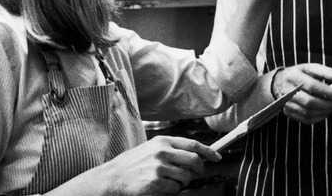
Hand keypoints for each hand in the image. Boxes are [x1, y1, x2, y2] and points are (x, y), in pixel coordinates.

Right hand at [76, 136, 220, 194]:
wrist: (114, 177)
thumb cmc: (134, 163)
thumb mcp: (152, 148)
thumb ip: (172, 149)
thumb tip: (196, 155)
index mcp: (162, 141)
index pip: (193, 144)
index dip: (208, 151)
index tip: (217, 157)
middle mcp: (162, 152)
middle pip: (194, 161)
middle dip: (200, 170)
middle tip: (198, 174)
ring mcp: (159, 168)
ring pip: (186, 177)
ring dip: (183, 182)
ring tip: (171, 180)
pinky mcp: (156, 183)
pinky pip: (175, 189)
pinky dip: (173, 190)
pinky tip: (161, 187)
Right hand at [273, 63, 331, 124]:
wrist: (278, 83)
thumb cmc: (299, 74)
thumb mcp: (310, 68)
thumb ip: (326, 72)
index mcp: (293, 76)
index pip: (312, 86)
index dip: (328, 92)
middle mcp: (288, 91)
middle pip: (310, 102)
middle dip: (328, 104)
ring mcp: (287, 104)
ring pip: (308, 112)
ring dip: (325, 111)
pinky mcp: (289, 112)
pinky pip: (306, 119)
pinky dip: (319, 117)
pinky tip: (326, 111)